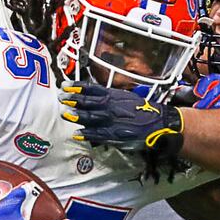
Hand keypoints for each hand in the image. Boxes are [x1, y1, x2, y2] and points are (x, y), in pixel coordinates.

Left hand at [60, 83, 183, 156]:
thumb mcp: (125, 97)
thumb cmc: (142, 109)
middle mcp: (110, 106)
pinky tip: (77, 134)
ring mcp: (111, 120)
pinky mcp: (114, 134)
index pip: (91, 88)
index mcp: (113, 95)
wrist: (158, 122)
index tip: (65, 85)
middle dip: (72, 100)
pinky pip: (97, 134)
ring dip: (76, 115)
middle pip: (87, 102)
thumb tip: (93, 97)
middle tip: (61, 98)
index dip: (76, 87)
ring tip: (65, 113)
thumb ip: (109, 97)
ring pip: (90, 116)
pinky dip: (86, 133)